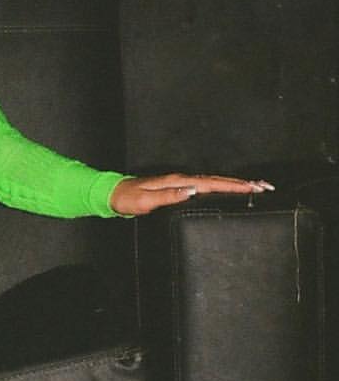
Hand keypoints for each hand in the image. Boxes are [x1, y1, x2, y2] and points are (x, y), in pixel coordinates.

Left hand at [110, 174, 274, 217]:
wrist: (115, 195)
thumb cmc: (129, 199)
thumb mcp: (146, 200)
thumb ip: (168, 196)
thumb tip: (191, 192)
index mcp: (178, 182)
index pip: (211, 184)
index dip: (233, 186)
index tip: (253, 188)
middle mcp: (183, 180)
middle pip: (218, 181)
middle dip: (242, 184)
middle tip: (265, 187)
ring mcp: (182, 183)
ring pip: (214, 183)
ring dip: (235, 185)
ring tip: (256, 188)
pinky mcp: (179, 188)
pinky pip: (206, 187)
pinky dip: (221, 188)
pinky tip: (229, 192)